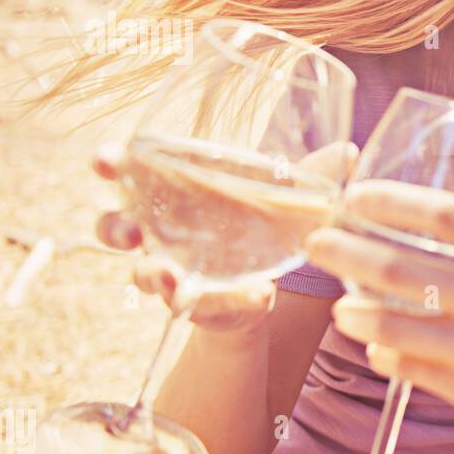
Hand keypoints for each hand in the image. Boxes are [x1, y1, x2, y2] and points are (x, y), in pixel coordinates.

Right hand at [94, 139, 357, 332]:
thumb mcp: (285, 199)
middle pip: (112, 225)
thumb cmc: (259, 227)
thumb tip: (349, 150)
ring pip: (139, 271)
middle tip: (127, 229)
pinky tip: (241, 296)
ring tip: (165, 274)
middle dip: (112, 225)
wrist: (264, 286)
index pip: (126, 171)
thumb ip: (312, 176)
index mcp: (169, 191)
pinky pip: (190, 303)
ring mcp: (167, 268)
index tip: (104, 159)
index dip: (109, 163)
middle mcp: (157, 230)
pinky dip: (214, 301)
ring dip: (148, 272)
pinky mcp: (190, 301)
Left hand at [304, 182, 453, 453]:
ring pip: (394, 321)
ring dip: (357, 310)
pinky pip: (412, 367)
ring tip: (340, 306)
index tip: (356, 196)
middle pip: (402, 263)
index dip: (389, 200)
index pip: (442, 214)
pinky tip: (377, 347)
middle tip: (318, 241)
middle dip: (347, 249)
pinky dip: (387, 354)